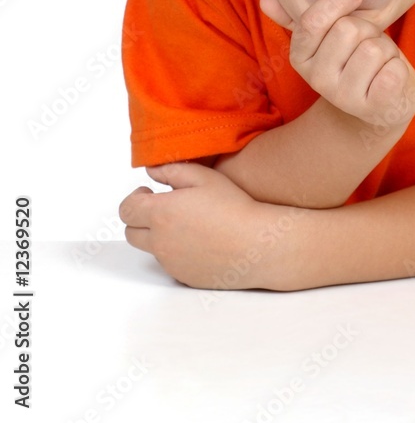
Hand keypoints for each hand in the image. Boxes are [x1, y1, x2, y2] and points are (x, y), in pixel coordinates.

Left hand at [119, 163, 277, 289]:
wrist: (255, 245)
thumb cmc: (233, 207)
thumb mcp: (203, 177)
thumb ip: (171, 170)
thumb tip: (152, 172)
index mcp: (161, 213)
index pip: (126, 210)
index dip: (134, 199)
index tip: (148, 193)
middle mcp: (160, 241)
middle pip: (131, 232)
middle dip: (140, 218)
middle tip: (161, 208)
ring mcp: (170, 262)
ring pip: (151, 248)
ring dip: (158, 235)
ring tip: (186, 223)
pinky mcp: (183, 276)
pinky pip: (170, 262)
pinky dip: (176, 251)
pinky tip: (200, 240)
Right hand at [260, 0, 414, 128]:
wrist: (378, 105)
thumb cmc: (355, 58)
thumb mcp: (327, 36)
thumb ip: (295, 16)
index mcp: (300, 58)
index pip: (313, 21)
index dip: (338, 2)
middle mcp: (318, 80)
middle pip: (350, 29)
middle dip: (368, 29)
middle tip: (367, 44)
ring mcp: (345, 98)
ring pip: (375, 48)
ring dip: (386, 49)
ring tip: (380, 63)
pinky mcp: (374, 108)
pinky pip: (394, 70)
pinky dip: (399, 68)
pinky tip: (390, 78)